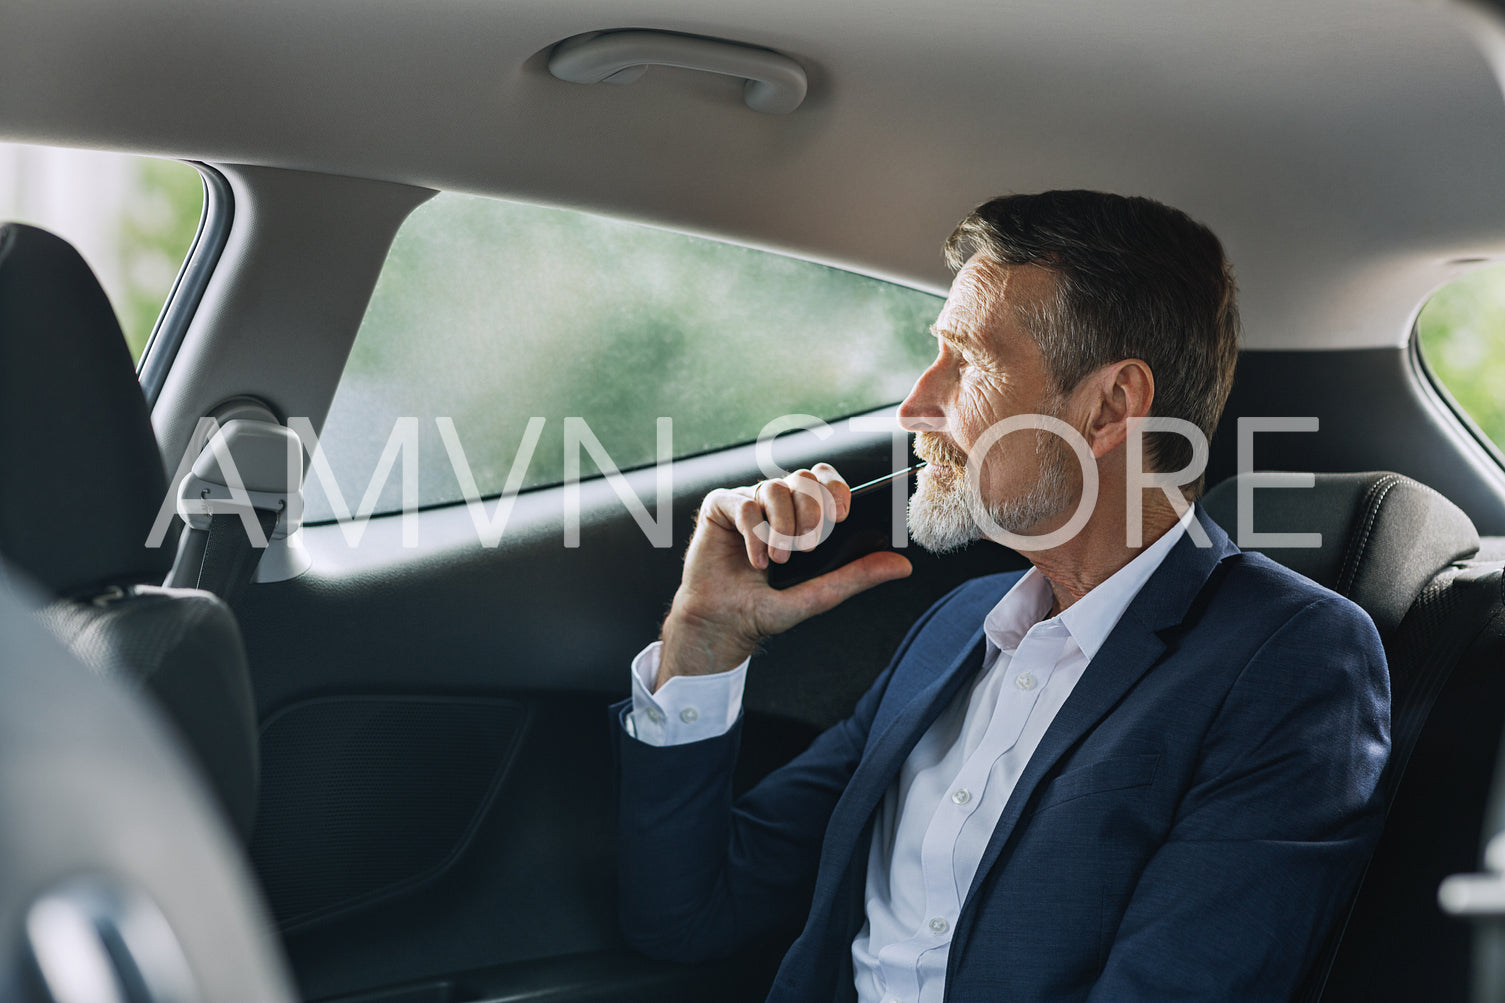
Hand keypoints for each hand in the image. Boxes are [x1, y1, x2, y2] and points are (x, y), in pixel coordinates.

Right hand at [657, 463, 912, 688]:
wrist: (721, 624)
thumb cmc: (766, 608)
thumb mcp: (819, 594)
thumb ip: (857, 576)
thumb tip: (904, 565)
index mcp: (802, 515)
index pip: (825, 479)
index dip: (836, 487)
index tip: (844, 514)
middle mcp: (776, 503)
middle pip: (803, 478)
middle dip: (813, 509)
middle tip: (810, 545)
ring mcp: (748, 502)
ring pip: (774, 487)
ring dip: (782, 525)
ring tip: (780, 560)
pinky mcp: (720, 508)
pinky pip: (743, 503)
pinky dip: (754, 533)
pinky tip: (756, 561)